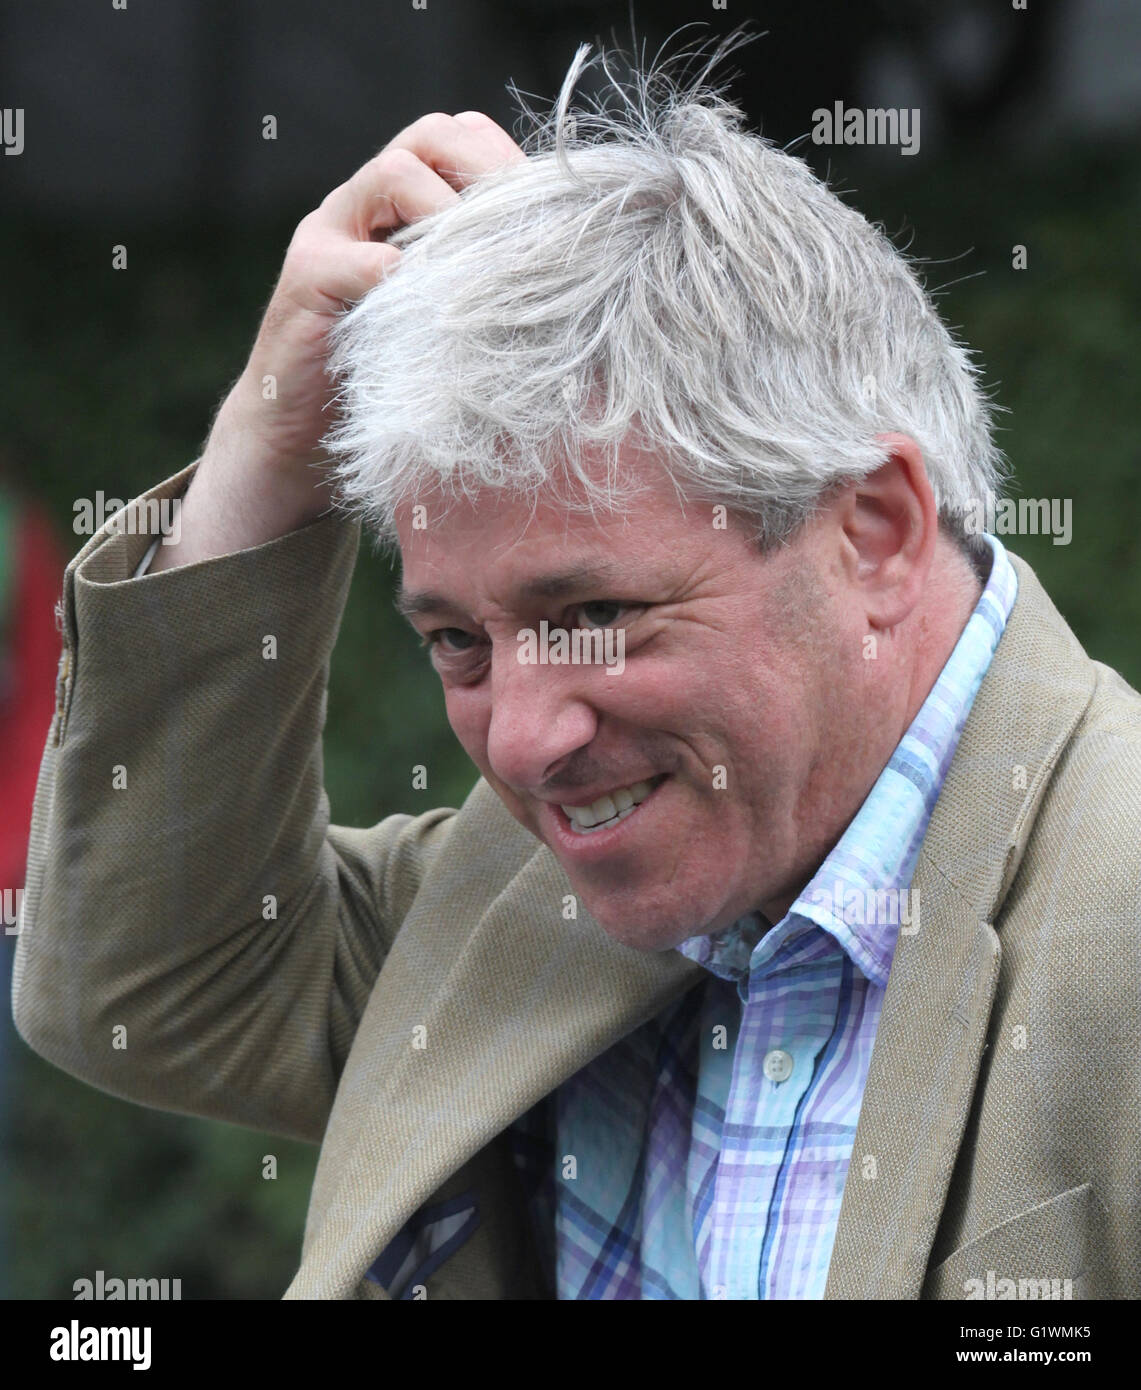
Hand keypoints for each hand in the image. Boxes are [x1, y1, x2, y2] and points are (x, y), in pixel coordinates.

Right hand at [151, 111, 524, 570]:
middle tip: (519, 232)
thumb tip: (577, 288)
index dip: (509, 163)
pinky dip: (396, 276)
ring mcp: (331, 233)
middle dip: (486, 172)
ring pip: (395, 174)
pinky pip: (355, 257)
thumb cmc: (389, 381)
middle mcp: (367, 204)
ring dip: (447, 214)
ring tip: (474, 269)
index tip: (551, 213)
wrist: (300, 437)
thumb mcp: (447, 325)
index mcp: (406, 205)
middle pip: (431, 136)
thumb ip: (485, 289)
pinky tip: (425, 313)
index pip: (464, 139)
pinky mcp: (305, 279)